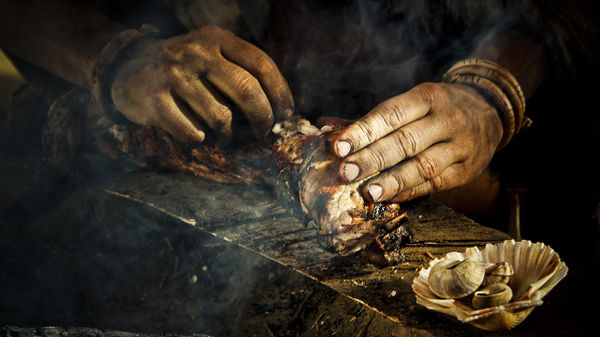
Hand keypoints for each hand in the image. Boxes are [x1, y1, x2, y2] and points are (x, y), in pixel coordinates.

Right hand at [110, 25, 293, 142]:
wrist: (127, 68)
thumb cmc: (183, 69)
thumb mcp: (211, 55)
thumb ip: (242, 72)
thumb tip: (280, 111)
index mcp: (217, 39)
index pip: (262, 65)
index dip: (280, 94)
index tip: (285, 115)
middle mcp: (197, 53)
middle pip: (247, 91)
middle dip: (262, 119)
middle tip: (263, 133)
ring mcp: (175, 76)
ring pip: (221, 118)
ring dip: (229, 136)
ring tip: (225, 136)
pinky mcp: (155, 100)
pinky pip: (193, 133)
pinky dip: (200, 140)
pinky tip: (197, 136)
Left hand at [332, 82, 502, 202]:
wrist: (490, 111)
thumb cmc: (437, 107)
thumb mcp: (413, 101)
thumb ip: (374, 119)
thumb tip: (326, 128)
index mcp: (429, 97)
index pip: (392, 114)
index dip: (364, 131)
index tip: (338, 146)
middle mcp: (447, 120)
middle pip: (405, 142)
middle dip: (372, 158)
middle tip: (345, 171)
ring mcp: (460, 147)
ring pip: (423, 166)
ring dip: (392, 181)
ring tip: (367, 192)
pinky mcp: (466, 170)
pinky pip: (435, 184)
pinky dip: (409, 192)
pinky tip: (388, 197)